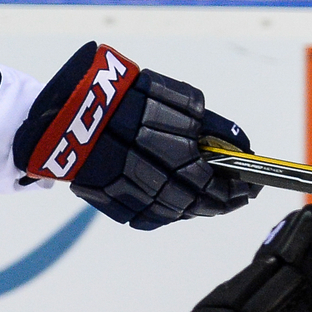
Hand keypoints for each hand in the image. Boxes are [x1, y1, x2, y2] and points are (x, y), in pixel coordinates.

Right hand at [13, 42, 259, 228]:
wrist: (60, 112)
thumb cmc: (116, 96)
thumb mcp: (166, 95)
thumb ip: (204, 122)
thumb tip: (234, 144)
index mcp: (168, 151)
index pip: (216, 178)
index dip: (238, 183)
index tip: (251, 181)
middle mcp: (150, 178)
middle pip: (197, 200)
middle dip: (221, 199)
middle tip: (236, 194)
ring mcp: (127, 193)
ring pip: (173, 212)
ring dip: (196, 208)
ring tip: (208, 200)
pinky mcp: (108, 200)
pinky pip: (145, 216)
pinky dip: (165, 213)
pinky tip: (173, 205)